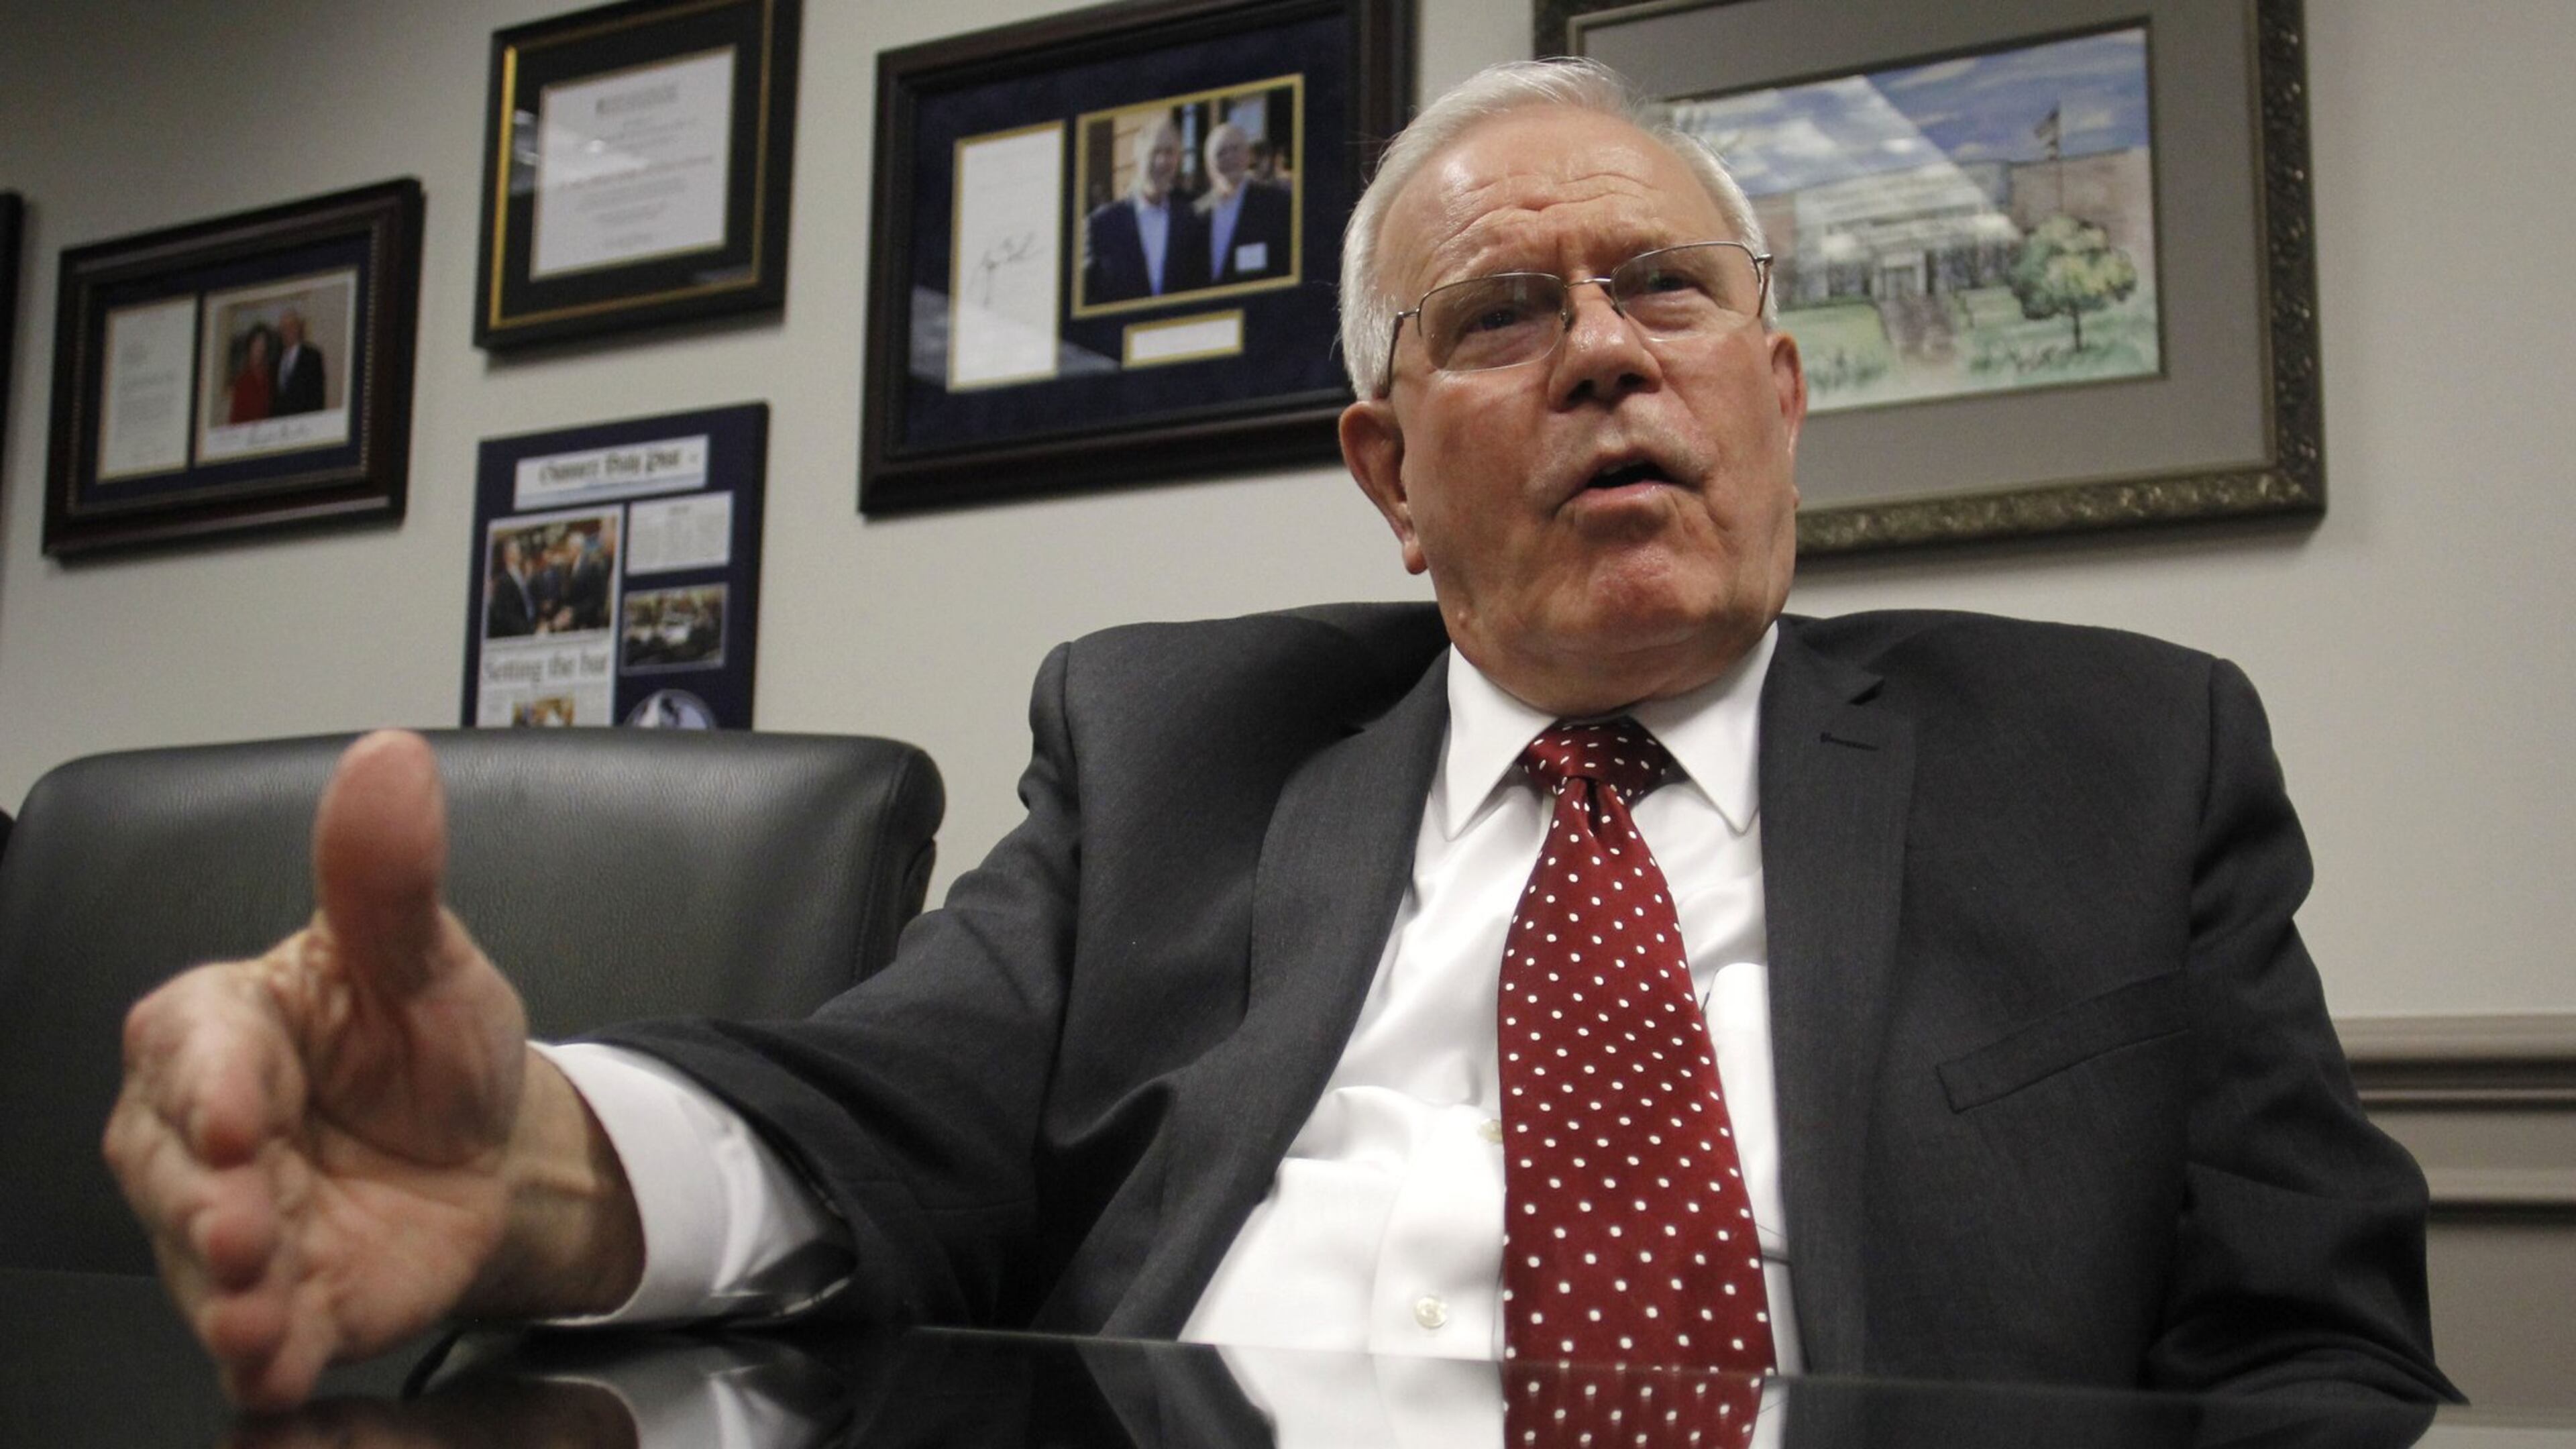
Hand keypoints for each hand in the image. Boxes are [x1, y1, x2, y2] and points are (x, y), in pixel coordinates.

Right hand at [103, 731, 639, 1408]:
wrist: (497, 1146)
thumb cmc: (432, 1044)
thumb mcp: (427, 955)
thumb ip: (388, 876)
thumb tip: (387, 760)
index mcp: (229, 1026)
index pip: (187, 1044)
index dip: (205, 1078)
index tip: (234, 1108)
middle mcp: (206, 1129)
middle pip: (169, 1163)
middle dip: (200, 1200)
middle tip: (241, 1225)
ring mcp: (236, 1221)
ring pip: (199, 1260)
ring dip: (225, 1291)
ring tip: (259, 1309)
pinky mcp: (281, 1297)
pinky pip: (255, 1333)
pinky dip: (263, 1352)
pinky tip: (277, 1362)